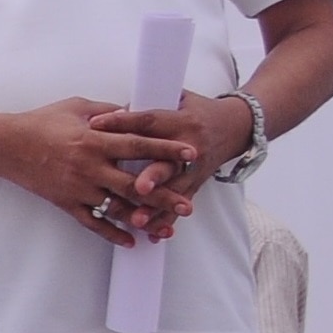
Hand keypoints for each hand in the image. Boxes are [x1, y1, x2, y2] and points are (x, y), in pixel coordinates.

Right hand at [0, 95, 200, 246]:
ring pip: (117, 208)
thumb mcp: (76, 107)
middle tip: (188, 206)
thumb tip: (136, 113)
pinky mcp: (65, 202)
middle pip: (134, 184)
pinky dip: (112, 233)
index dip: (166, 149)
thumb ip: (109, 111)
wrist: (4, 145)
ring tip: (167, 229)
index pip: (138, 145)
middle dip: (164, 195)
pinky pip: (92, 223)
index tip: (191, 153)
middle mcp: (89, 166)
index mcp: (93, 139)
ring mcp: (77, 187)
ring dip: (143, 219)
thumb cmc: (39, 122)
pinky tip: (130, 241)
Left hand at [80, 90, 248, 233]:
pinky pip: (180, 204)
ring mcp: (195, 169)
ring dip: (156, 207)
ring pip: (174, 191)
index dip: (123, 122)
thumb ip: (147, 104)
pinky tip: (153, 233)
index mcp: (181, 120)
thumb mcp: (177, 99)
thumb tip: (112, 112)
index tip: (96, 124)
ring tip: (137, 219)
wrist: (236, 126)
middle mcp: (191, 146)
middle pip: (169, 163)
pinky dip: (167, 220)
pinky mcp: (197, 184)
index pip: (148, 121)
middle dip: (153, 176)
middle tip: (137, 187)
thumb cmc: (198, 110)